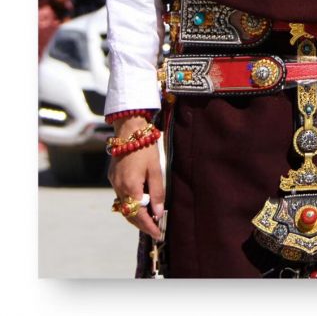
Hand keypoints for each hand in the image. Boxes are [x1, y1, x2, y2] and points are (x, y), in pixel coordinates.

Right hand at [108, 118, 164, 239]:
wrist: (129, 129)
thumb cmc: (145, 148)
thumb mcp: (156, 170)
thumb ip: (157, 192)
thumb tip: (158, 212)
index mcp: (130, 187)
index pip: (139, 215)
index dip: (149, 226)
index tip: (158, 234)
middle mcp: (119, 187)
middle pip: (129, 214)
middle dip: (142, 224)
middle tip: (155, 230)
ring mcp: (114, 182)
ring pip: (123, 206)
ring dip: (135, 214)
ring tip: (149, 219)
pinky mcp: (112, 176)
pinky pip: (120, 196)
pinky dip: (130, 203)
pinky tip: (139, 202)